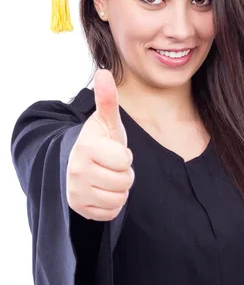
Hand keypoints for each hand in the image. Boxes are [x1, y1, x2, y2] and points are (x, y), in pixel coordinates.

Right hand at [67, 69, 134, 220]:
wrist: (78, 164)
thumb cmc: (100, 142)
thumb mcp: (107, 122)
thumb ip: (108, 99)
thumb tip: (104, 72)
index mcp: (86, 147)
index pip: (125, 162)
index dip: (125, 157)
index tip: (114, 152)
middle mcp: (77, 170)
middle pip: (124, 182)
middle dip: (124, 174)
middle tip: (111, 166)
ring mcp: (76, 191)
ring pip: (119, 199)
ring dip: (119, 189)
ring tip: (108, 177)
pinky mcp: (79, 208)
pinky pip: (110, 213)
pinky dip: (111, 204)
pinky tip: (103, 191)